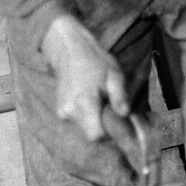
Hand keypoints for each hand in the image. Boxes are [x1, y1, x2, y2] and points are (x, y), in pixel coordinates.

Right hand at [40, 15, 127, 142]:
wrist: (68, 49)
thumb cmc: (95, 61)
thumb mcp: (115, 75)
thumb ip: (120, 96)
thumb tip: (125, 115)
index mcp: (84, 103)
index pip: (96, 135)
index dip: (111, 134)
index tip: (120, 126)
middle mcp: (69, 111)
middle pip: (90, 134)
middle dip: (105, 128)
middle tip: (114, 113)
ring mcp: (62, 111)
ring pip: (84, 128)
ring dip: (96, 122)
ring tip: (102, 103)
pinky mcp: (60, 110)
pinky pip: (77, 121)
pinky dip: (88, 117)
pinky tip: (92, 102)